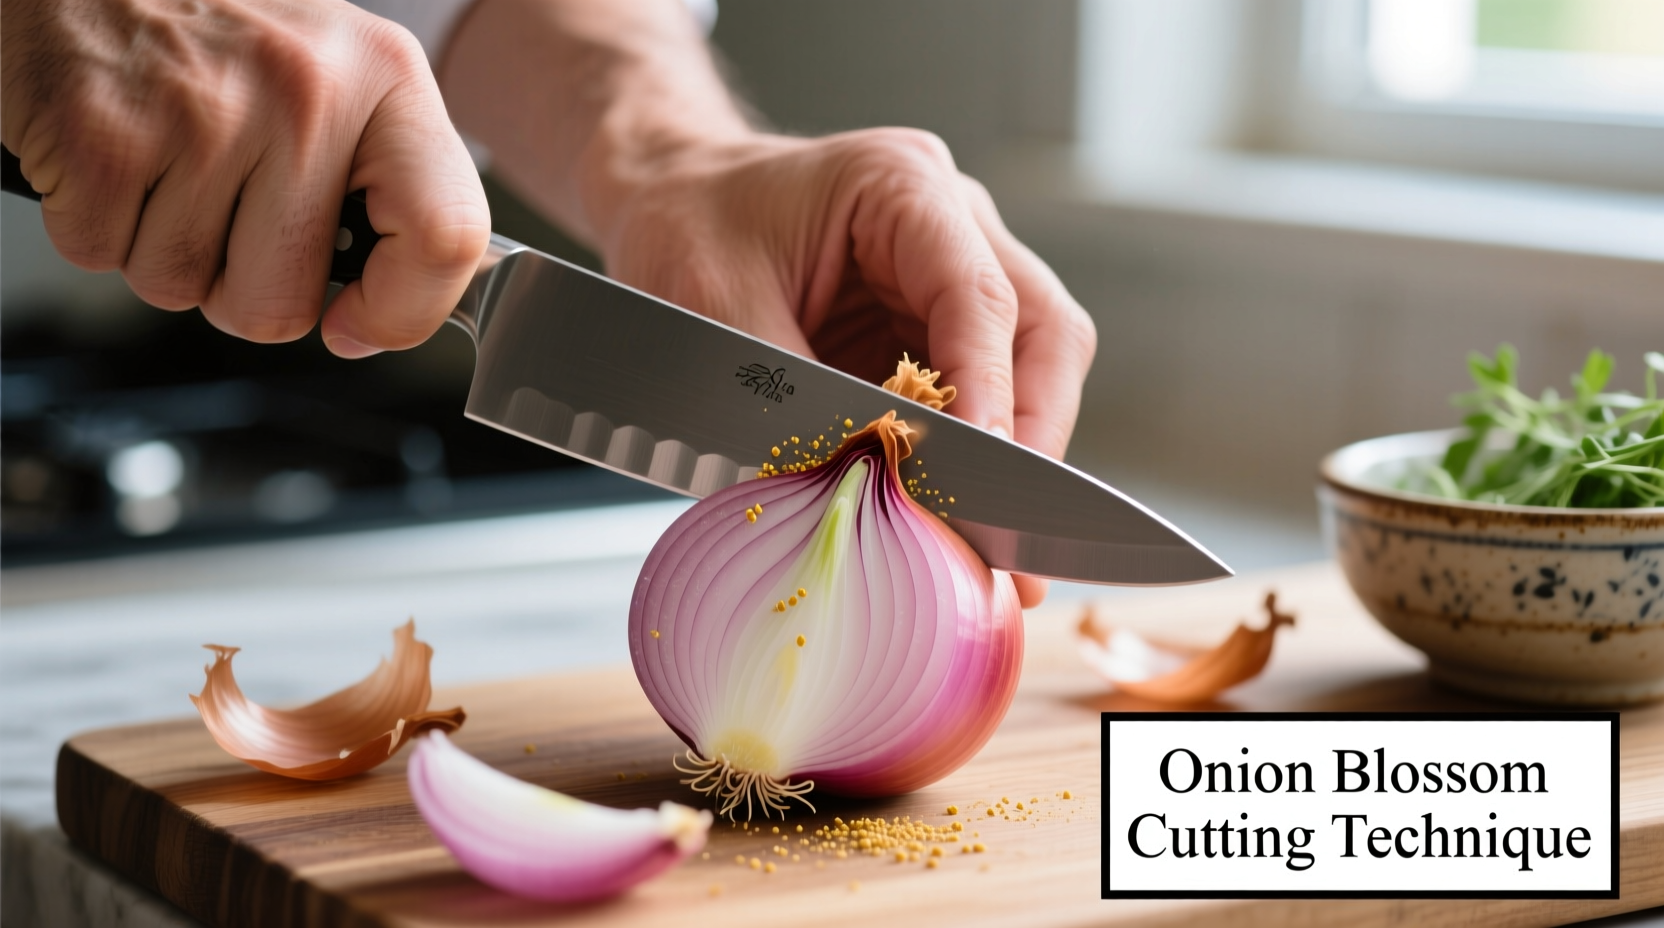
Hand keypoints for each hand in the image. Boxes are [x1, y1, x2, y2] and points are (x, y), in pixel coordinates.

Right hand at [0, 0, 489, 356]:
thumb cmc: (224, 32)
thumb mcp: (340, 79)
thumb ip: (388, 189)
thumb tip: (373, 319)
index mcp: (387, 77)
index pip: (447, 236)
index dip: (403, 312)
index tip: (357, 323)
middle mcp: (307, 91)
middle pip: (282, 305)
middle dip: (240, 287)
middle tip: (224, 207)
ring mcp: (202, 113)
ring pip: (182, 289)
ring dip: (163, 249)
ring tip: (166, 160)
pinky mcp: (104, 134)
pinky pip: (101, 256)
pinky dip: (95, 223)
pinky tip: (117, 153)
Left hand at [592, 129, 1098, 606]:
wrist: (665, 196)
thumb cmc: (683, 227)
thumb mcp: (718, 311)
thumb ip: (792, 399)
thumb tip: (855, 490)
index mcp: (902, 184)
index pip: (983, 297)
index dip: (990, 395)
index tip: (978, 479)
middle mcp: (951, 220)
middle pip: (1041, 331)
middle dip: (1031, 435)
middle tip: (1003, 530)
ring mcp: (953, 270)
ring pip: (1031, 364)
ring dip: (1011, 450)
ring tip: (982, 535)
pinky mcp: (935, 320)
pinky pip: (983, 389)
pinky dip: (971, 450)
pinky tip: (945, 502)